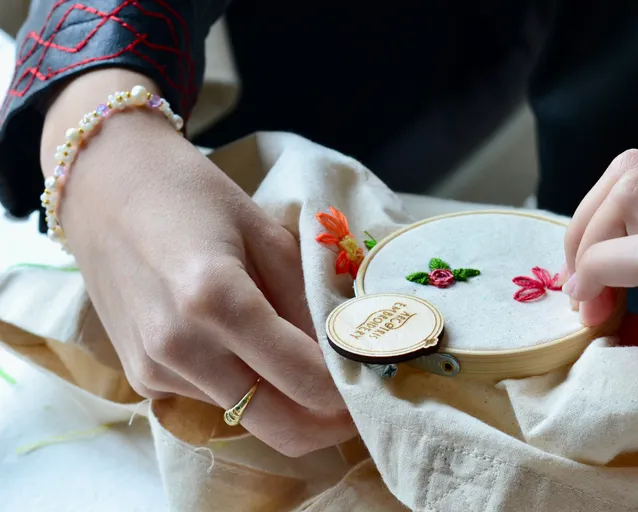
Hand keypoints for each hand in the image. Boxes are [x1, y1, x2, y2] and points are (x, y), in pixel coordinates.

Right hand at [42, 69, 354, 455]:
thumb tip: (346, 352)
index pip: (304, 378)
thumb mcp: (266, 232)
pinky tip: (249, 349)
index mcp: (216, 298)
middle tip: (357, 403)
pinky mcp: (141, 377)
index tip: (375, 382)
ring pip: (248, 417)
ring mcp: (155, 368)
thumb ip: (306, 299)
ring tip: (308, 366)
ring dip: (288, 405)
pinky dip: (246, 389)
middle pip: (279, 426)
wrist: (105, 186)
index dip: (349, 392)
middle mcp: (180, 346)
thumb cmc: (192, 195)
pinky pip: (213, 401)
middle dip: (328, 425)